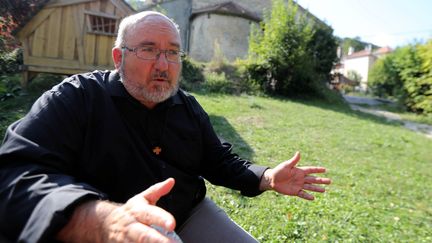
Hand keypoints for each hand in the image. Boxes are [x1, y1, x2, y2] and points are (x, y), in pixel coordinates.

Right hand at [57, 178, 179, 242]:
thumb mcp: (142, 199)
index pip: (150, 214)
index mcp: (138, 211)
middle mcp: (131, 227)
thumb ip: (156, 190)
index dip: (162, 219)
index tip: (172, 224)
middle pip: (144, 235)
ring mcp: (125, 240)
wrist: (105, 224)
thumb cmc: (130, 212)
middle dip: (159, 241)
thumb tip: (171, 181)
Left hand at [260, 152, 330, 199]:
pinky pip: (302, 194)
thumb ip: (293, 161)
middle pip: (313, 179)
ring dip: (317, 189)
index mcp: (299, 171)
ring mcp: (298, 185)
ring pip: (310, 187)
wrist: (271, 180)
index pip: (310, 170)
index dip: (317, 170)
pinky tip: (313, 198)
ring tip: (324, 190)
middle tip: (330, 181)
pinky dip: (307, 196)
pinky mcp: (295, 191)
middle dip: (321, 180)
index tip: (325, 170)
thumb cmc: (278, 171)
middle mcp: (301, 178)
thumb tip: (298, 152)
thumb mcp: (286, 165)